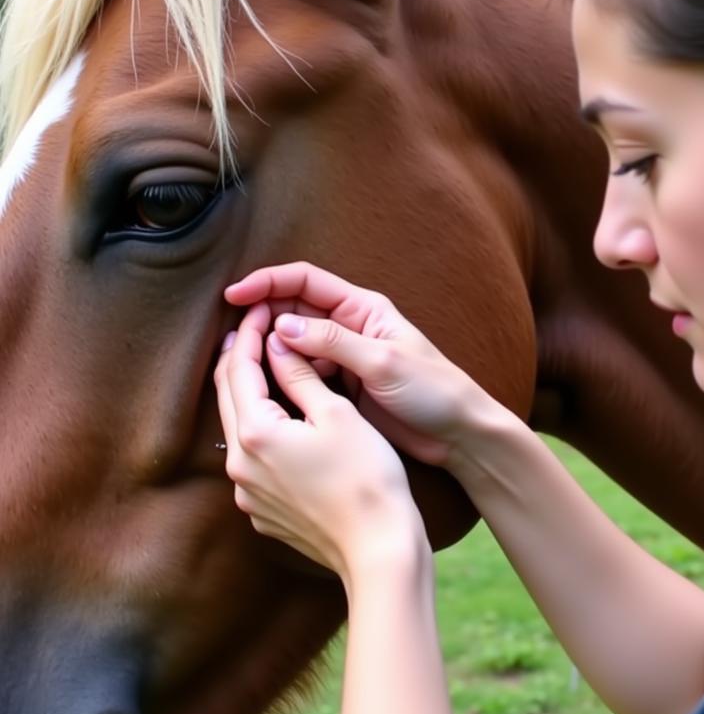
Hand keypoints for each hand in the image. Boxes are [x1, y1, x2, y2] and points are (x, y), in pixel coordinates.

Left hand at [215, 302, 427, 584]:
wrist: (377, 548)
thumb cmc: (366, 476)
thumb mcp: (337, 414)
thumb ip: (300, 375)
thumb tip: (277, 343)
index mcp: (256, 433)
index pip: (239, 368)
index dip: (248, 333)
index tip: (260, 308)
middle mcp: (240, 465)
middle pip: (228, 396)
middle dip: (240, 357)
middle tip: (255, 327)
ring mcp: (248, 493)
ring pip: (238, 428)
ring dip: (249, 392)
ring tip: (266, 364)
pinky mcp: (263, 512)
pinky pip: (253, 459)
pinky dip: (261, 429)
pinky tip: (282, 419)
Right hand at [223, 262, 511, 470]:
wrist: (457, 432)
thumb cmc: (433, 390)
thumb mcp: (382, 362)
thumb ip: (333, 343)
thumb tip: (282, 326)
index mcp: (363, 308)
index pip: (305, 280)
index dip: (268, 283)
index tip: (234, 297)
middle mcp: (350, 326)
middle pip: (294, 308)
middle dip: (263, 316)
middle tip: (235, 338)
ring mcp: (344, 356)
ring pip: (294, 343)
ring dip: (271, 349)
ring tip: (246, 365)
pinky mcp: (343, 386)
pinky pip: (303, 373)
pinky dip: (284, 375)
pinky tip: (268, 389)